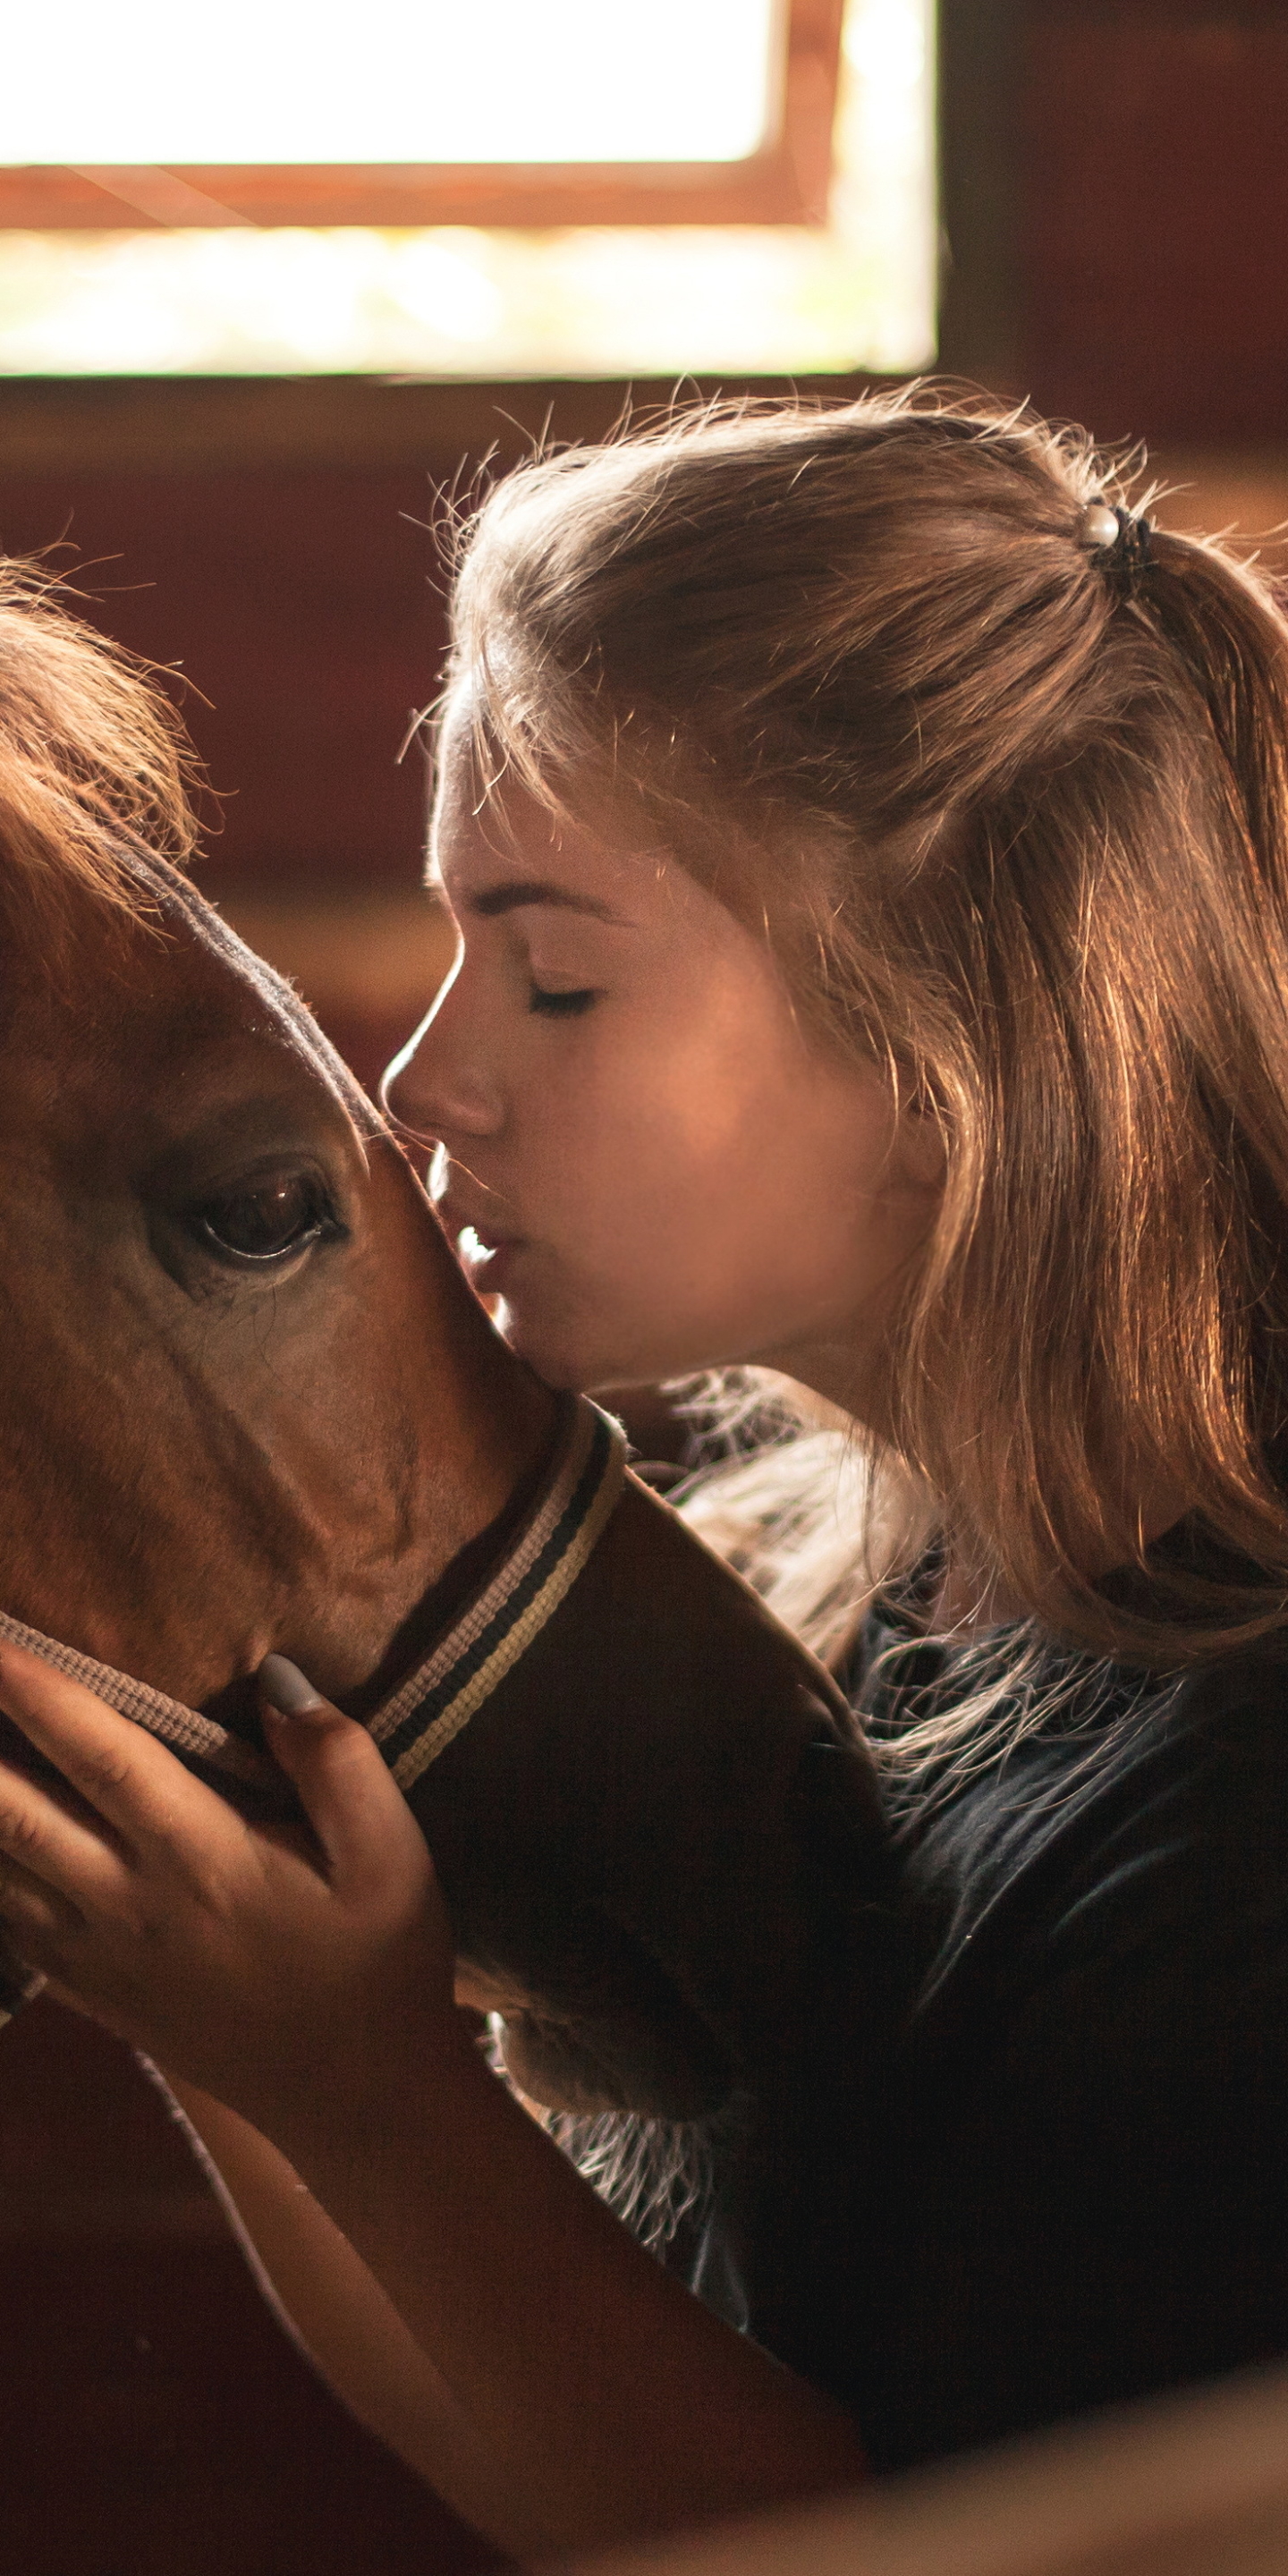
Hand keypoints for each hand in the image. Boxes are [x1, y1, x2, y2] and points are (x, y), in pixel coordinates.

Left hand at [0, 1641, 457, 2136]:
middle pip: (14, 1813)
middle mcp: (132, 1904)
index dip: (39, 1694)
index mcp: (203, 1859)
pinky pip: (7, 1925)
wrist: (358, 2099)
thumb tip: (275, 1679)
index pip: (102, 1755)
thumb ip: (336, 1760)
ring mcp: (101, 1956)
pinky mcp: (94, 1992)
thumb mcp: (391, 1854)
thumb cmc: (381, 1961)